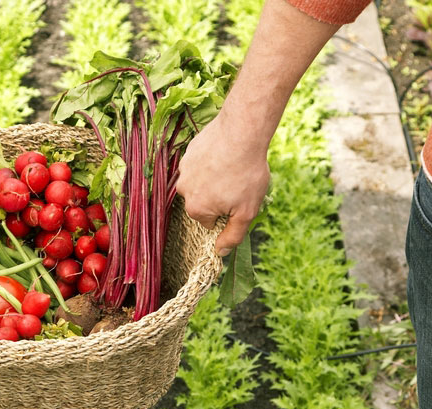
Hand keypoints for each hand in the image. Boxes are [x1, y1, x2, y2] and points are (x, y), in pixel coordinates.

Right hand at [176, 111, 270, 256]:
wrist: (241, 132)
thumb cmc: (246, 174)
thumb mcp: (246, 212)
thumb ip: (232, 236)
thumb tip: (220, 253)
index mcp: (196, 209)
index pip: (209, 221)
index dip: (227, 213)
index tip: (238, 200)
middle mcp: (184, 190)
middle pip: (203, 201)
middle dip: (218, 196)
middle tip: (238, 183)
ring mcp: (184, 169)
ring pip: (201, 181)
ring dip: (214, 178)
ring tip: (234, 167)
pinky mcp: (189, 151)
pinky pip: (200, 163)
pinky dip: (212, 161)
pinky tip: (227, 154)